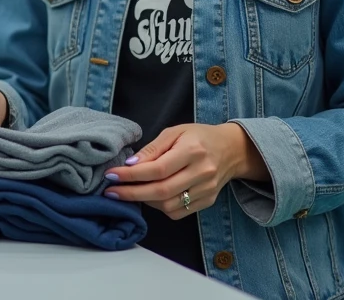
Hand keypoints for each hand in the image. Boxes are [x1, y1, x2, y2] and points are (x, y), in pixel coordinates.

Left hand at [102, 122, 268, 219]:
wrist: (232, 150)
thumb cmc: (199, 137)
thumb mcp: (175, 132)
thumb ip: (152, 148)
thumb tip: (130, 165)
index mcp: (193, 150)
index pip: (158, 168)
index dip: (132, 175)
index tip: (112, 174)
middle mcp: (202, 173)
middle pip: (162, 191)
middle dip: (132, 193)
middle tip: (111, 191)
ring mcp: (206, 190)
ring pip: (168, 205)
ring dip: (144, 201)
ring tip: (128, 193)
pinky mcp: (207, 201)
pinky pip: (178, 212)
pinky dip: (160, 207)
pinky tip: (150, 197)